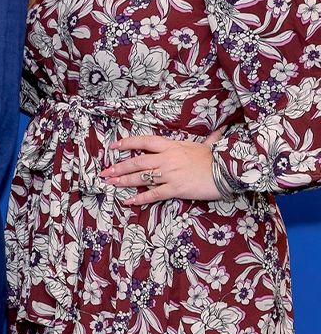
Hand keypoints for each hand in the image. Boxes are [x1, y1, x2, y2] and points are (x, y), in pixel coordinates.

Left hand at [101, 128, 224, 205]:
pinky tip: (130, 201)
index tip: (114, 146)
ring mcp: (170, 174)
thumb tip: (218, 132)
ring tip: (111, 183)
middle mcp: (167, 159)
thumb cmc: (216, 159)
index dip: (127, 143)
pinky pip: (154, 194)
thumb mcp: (207, 146)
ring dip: (124, 180)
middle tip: (105, 171)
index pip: (144, 141)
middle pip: (137, 161)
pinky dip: (141, 198)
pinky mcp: (176, 189)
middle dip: (119, 166)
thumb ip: (208, 140)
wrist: (228, 171)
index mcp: (171, 146)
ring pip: (141, 177)